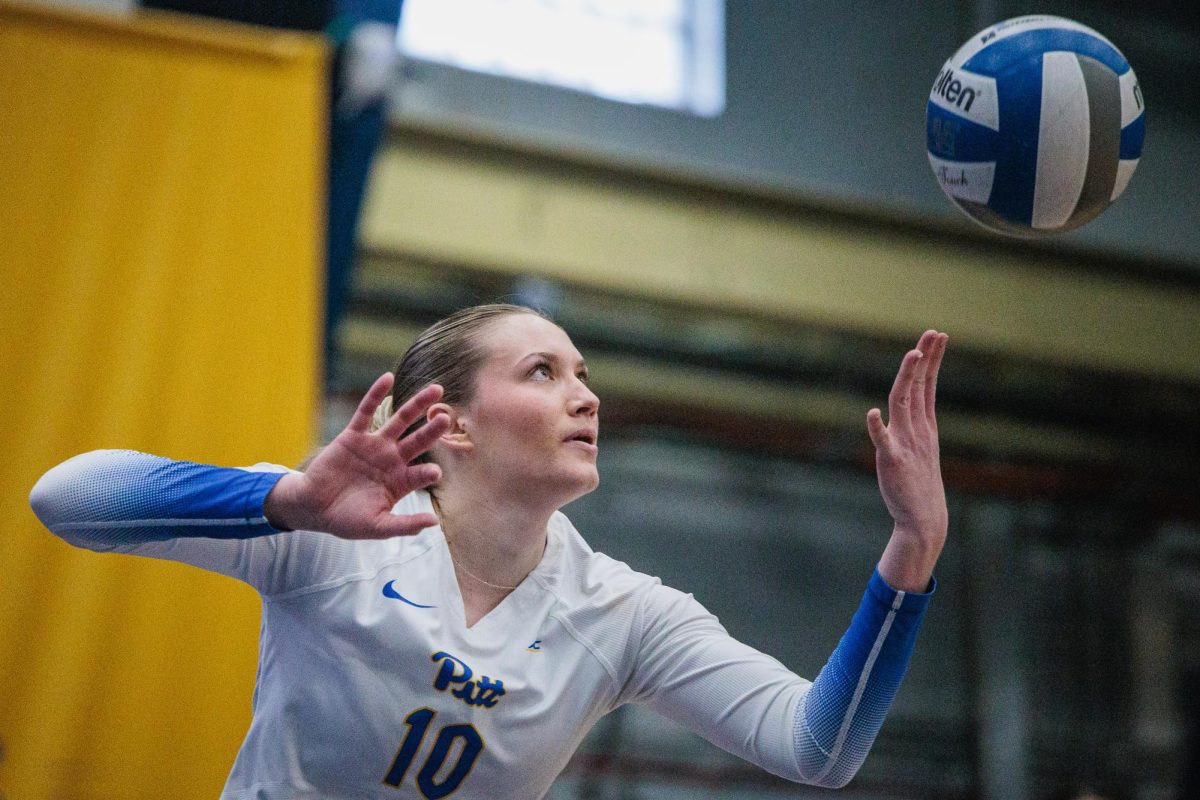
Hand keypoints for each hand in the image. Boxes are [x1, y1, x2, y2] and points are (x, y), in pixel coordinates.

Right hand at [264, 374, 449, 538]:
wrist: (313, 508)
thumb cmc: (347, 520)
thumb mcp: (377, 527)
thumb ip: (404, 525)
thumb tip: (434, 523)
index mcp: (401, 481)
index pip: (421, 472)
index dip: (428, 472)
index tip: (435, 472)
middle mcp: (392, 459)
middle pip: (418, 439)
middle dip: (433, 429)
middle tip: (447, 417)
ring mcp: (374, 445)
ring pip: (399, 420)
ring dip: (417, 405)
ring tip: (436, 389)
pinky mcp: (353, 436)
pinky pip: (366, 411)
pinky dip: (376, 395)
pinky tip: (388, 378)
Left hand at [868, 331, 948, 591]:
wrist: (924, 520)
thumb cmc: (919, 484)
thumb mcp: (921, 448)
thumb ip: (915, 423)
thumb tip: (909, 401)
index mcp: (925, 426)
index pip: (928, 386)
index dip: (931, 360)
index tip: (938, 336)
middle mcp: (917, 431)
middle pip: (919, 388)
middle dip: (925, 359)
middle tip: (933, 333)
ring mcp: (906, 444)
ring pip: (905, 405)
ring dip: (907, 379)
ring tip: (911, 354)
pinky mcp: (892, 462)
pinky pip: (884, 442)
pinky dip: (877, 428)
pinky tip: (872, 412)